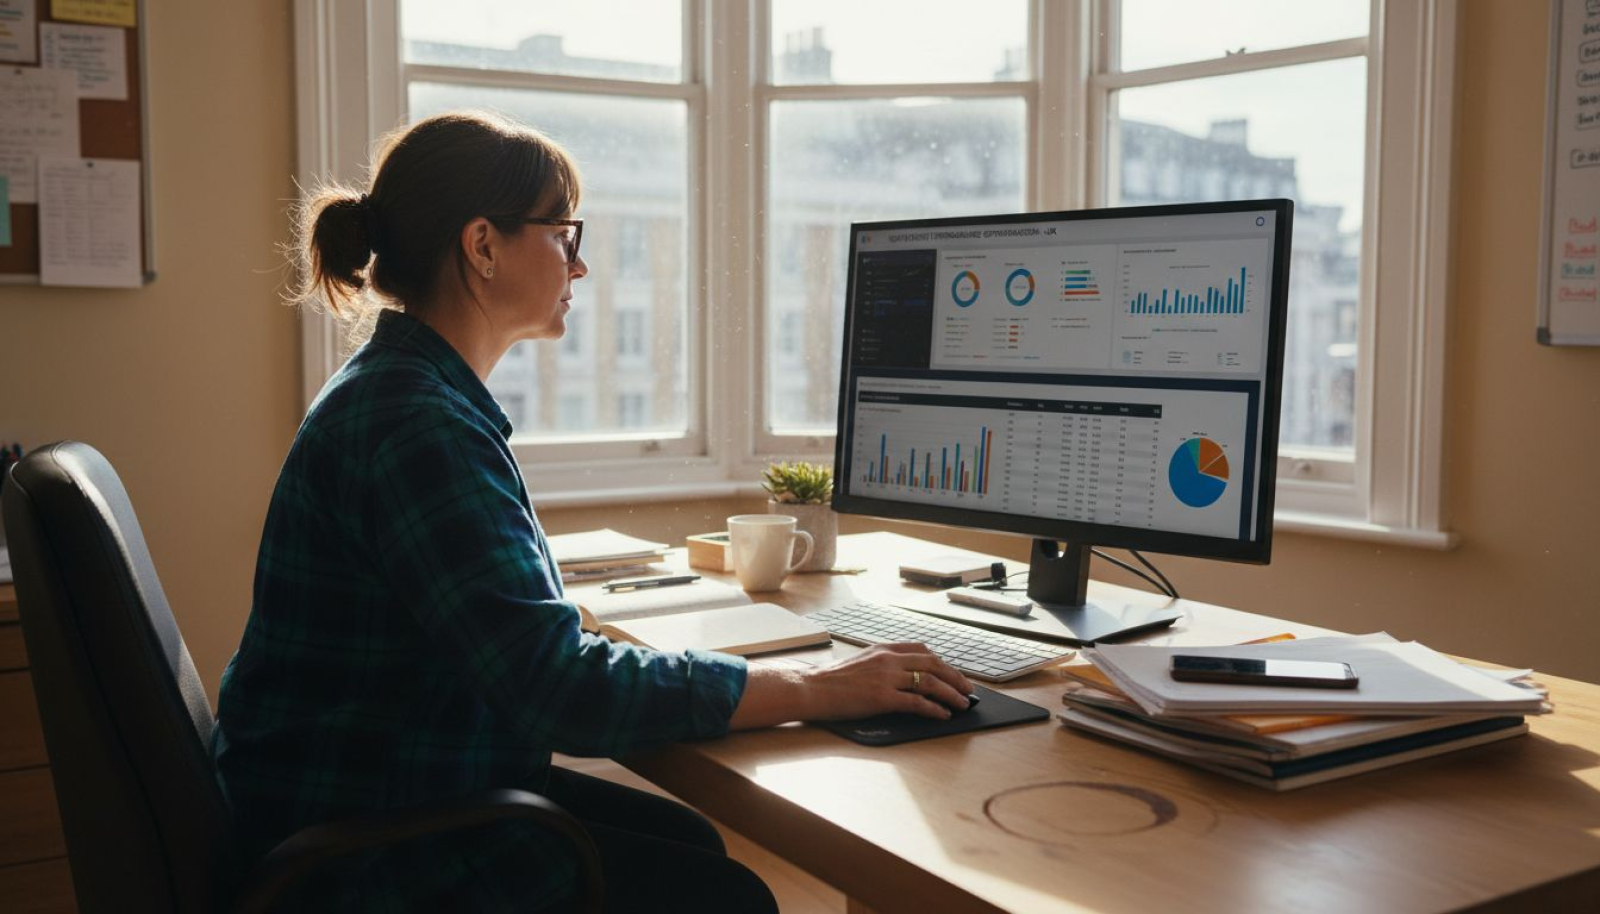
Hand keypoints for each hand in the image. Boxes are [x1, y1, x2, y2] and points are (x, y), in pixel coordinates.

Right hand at [800, 643, 974, 720]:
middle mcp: (888, 659)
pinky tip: (943, 715)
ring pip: (929, 682)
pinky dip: (934, 709)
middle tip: (968, 689)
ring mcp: (886, 678)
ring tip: (962, 704)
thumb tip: (903, 677)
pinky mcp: (882, 698)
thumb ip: (882, 665)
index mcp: (883, 649)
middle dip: (954, 677)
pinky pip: (916, 702)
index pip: (921, 649)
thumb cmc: (831, 681)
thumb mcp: (860, 663)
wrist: (811, 688)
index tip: (952, 672)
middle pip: (932, 663)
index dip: (942, 662)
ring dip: (950, 693)